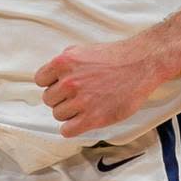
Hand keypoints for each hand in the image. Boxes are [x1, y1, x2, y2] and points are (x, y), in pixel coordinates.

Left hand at [34, 39, 161, 137]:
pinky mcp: (93, 117)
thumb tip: (51, 77)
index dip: (51, 84)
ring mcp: (81, 100)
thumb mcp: (80, 51)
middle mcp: (69, 81)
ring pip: (58, 115)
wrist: (140, 64)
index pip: (40, 80)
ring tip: (83, 106)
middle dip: (60, 98)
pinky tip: (80, 122)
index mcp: (63, 63)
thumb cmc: (114, 57)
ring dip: (68, 112)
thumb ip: (63, 64)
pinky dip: (71, 128)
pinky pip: (68, 130)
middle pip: (49, 99)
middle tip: (76, 96)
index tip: (60, 86)